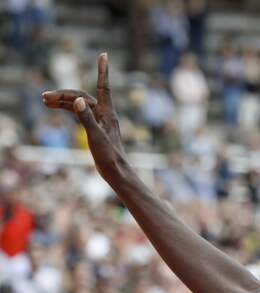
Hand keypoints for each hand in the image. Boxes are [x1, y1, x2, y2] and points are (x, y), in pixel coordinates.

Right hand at [42, 53, 127, 179]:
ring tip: (44, 101)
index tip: (104, 54)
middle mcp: (105, 114)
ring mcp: (100, 121)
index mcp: (107, 113)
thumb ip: (85, 119)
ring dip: (62, 101)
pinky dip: (68, 109)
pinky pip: (80, 113)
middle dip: (63, 94)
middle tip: (44, 97)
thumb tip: (76, 100)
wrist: (117, 173)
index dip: (102, 70)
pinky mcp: (96, 128)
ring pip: (79, 104)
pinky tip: (56, 108)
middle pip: (81, 96)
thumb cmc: (109, 157)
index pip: (104, 87)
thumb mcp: (95, 137)